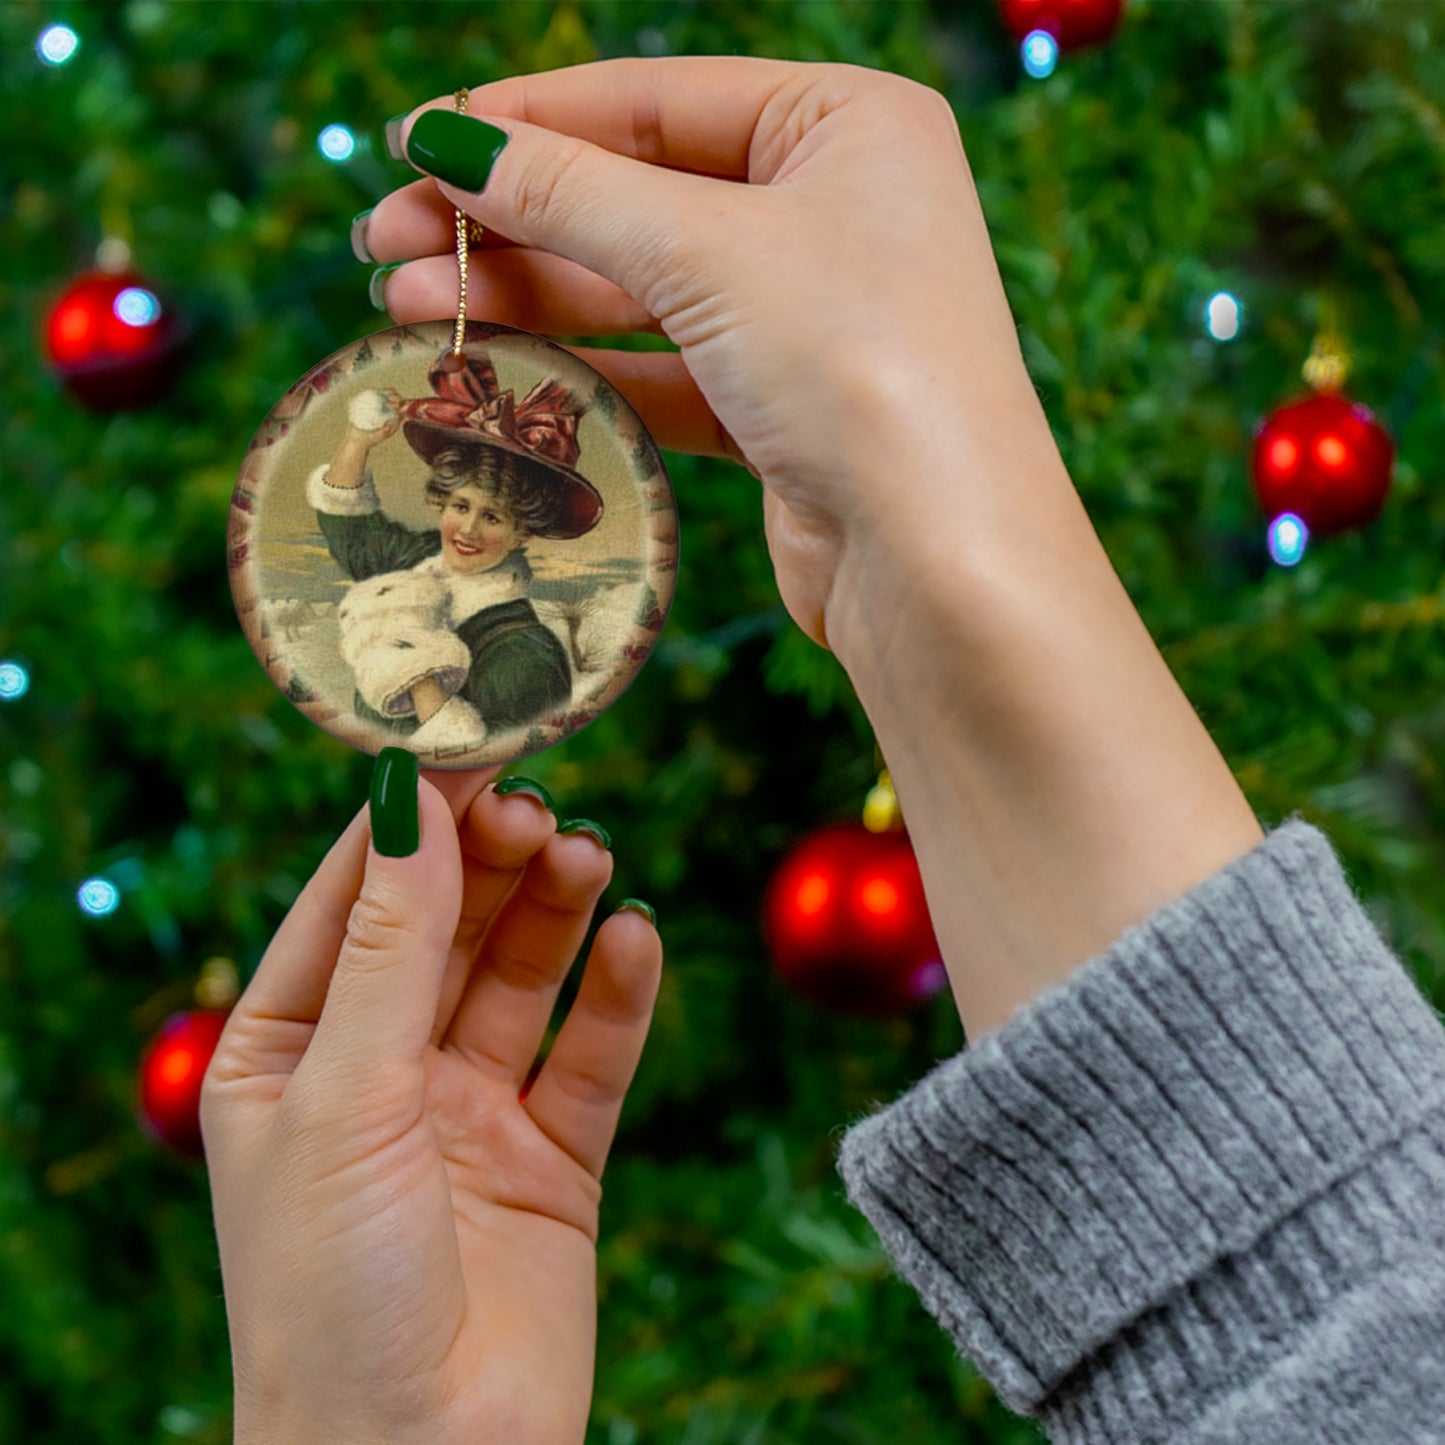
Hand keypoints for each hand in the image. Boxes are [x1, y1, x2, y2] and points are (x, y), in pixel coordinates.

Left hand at [201, 768, 661, 1444]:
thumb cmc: (331, 1293)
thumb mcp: (346, 1095)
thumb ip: (391, 946)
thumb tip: (412, 801)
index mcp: (289, 1052)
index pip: (353, 901)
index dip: (411, 823)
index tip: (470, 746)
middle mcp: (379, 1072)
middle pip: (447, 927)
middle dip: (491, 862)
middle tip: (541, 806)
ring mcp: (469, 1113)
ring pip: (521, 977)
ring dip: (555, 912)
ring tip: (589, 856)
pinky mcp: (552, 1159)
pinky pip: (590, 1055)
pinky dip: (617, 994)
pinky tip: (635, 940)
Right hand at [363, 57, 1056, 652]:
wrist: (938, 560)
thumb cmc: (857, 366)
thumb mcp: (706, 251)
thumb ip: (571, 193)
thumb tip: (448, 141)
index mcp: (847, 124)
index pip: (655, 99)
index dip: (527, 120)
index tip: (414, 143)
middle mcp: (834, 209)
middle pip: (637, 195)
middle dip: (509, 219)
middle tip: (385, 242)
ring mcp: (810, 314)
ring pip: (641, 289)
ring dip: (527, 297)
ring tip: (407, 308)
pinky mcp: (783, 408)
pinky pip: (663, 371)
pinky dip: (582, 372)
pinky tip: (493, 372)